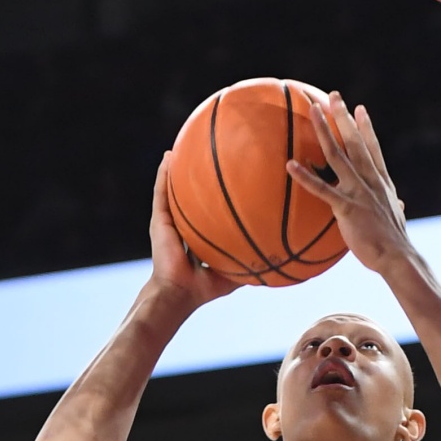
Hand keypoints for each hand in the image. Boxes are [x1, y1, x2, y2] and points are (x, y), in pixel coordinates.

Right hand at [147, 151, 237, 310]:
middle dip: (194, 179)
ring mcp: (169, 223)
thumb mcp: (235, 271)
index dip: (215, 197)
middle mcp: (183, 227)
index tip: (228, 178)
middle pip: (189, 198)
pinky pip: (161, 193)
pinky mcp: (159, 221)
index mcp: (199, 237)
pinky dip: (163, 175)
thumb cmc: (206, 287)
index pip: (207, 213)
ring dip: (174, 169)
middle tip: (203, 155)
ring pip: (171, 190)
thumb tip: (281, 254)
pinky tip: (168, 157)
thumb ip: (253, 261)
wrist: (181, 293)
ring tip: (180, 147)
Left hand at [287, 91, 416, 278]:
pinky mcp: (347, 208)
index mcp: (381, 183)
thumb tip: (400, 204)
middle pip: (354, 143)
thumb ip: (394, 206)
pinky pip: (322, 190)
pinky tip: (290, 165)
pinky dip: (305, 177)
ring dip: (324, 131)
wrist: (397, 257)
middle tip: (333, 96)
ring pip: (337, 156)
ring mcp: (358, 192)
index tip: (359, 108)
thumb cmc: (393, 242)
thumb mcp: (395, 217)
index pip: (373, 149)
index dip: (365, 128)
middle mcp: (370, 181)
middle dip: (343, 118)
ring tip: (313, 111)